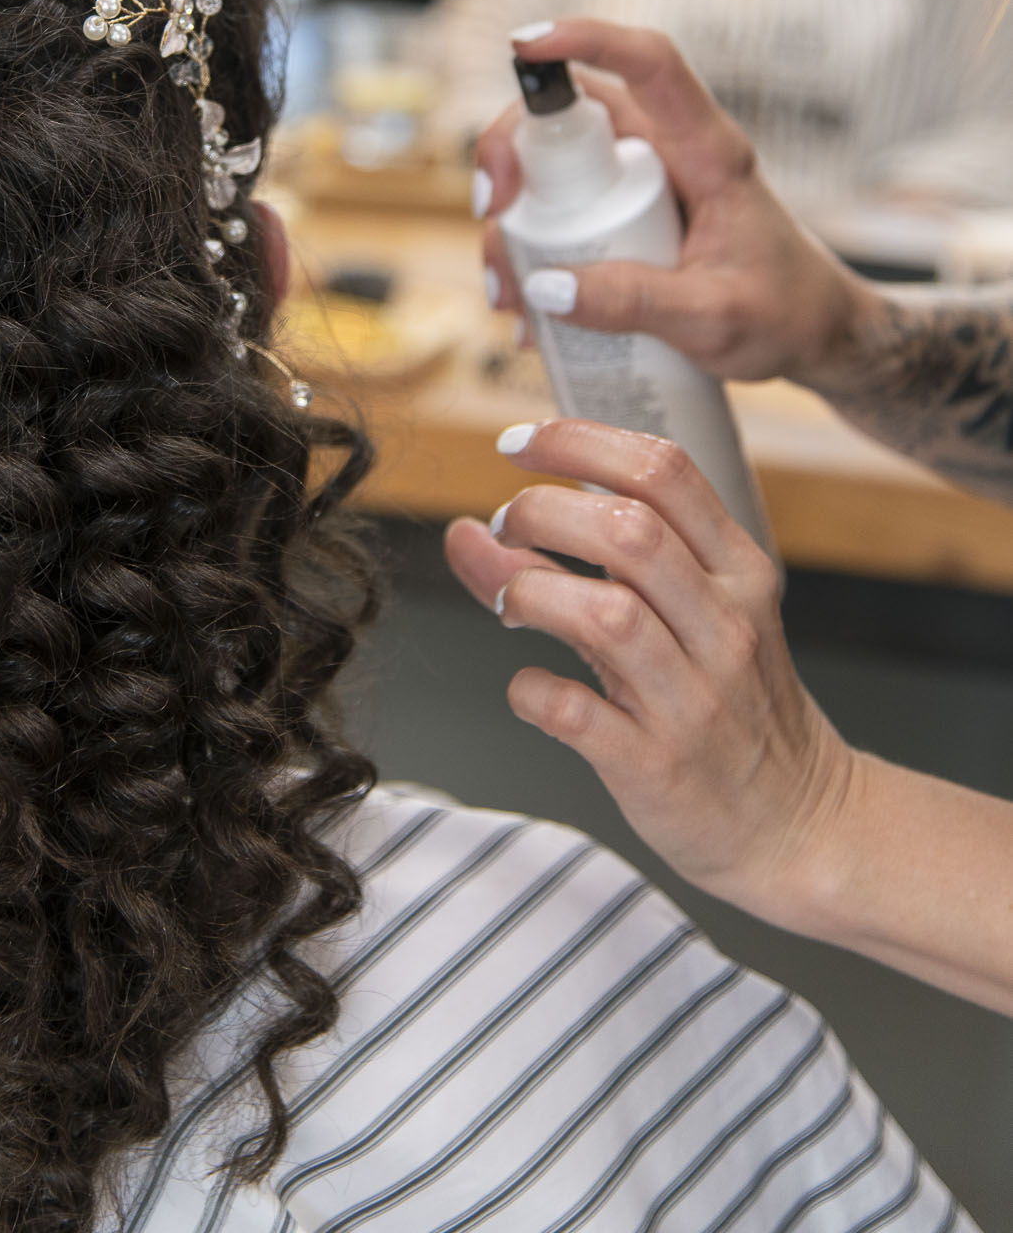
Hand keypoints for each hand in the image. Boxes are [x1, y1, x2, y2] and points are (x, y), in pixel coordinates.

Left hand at [445, 417, 857, 929]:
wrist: (798, 824)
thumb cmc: (729, 707)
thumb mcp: (671, 622)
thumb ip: (566, 571)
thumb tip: (467, 530)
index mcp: (737, 572)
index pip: (664, 471)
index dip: (579, 441)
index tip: (519, 443)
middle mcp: (724, 626)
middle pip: (630, 530)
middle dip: (545, 511)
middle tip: (506, 525)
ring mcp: (695, 699)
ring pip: (609, 615)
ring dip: (534, 594)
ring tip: (511, 603)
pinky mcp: (661, 766)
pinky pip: (581, 712)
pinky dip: (534, 690)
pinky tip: (529, 686)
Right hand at [476, 19, 882, 387]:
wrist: (815, 336)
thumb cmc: (784, 314)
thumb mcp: (715, 319)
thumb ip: (636, 302)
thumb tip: (544, 286)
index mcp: (709, 152)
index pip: (652, 64)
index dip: (590, 38)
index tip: (527, 42)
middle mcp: (668, 154)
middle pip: (572, 116)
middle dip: (511, 153)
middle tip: (495, 214)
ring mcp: (642, 186)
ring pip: (554, 172)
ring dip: (515, 226)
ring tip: (509, 299)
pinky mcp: (627, 220)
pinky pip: (563, 219)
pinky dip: (533, 260)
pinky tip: (530, 319)